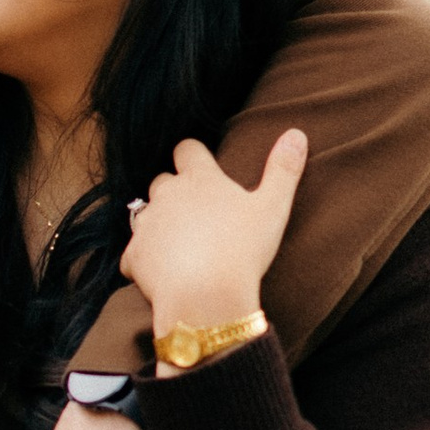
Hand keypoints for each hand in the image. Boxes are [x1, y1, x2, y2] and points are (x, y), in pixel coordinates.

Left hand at [121, 126, 304, 335]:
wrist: (206, 296)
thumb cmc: (243, 250)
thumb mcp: (273, 208)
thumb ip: (283, 170)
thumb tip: (296, 133)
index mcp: (199, 179)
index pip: (187, 149)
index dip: (193, 156)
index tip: (202, 168)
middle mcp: (167, 194)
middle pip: (163, 181)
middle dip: (175, 192)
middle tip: (197, 215)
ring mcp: (146, 224)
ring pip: (145, 215)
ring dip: (158, 225)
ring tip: (181, 247)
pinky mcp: (133, 255)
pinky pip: (133, 254)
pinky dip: (143, 262)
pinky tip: (161, 275)